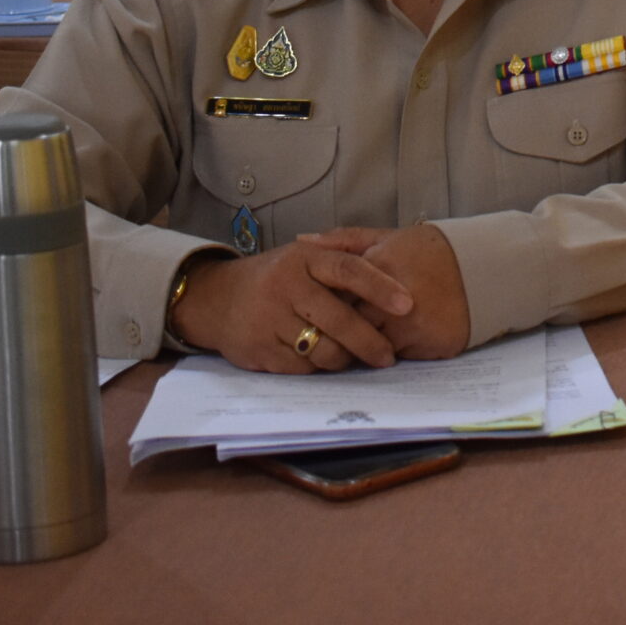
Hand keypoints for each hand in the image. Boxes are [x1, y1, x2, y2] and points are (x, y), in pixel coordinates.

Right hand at [170, 242, 412, 371]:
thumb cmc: (278, 277)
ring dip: (345, 358)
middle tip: (389, 355)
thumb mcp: (305, 256)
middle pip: (340, 319)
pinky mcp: (258, 349)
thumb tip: (391, 269)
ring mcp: (269, 319)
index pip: (349, 270)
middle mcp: (286, 286)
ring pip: (322, 349)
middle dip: (370, 341)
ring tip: (355, 358)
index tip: (408, 304)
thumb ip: (344, 258)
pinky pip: (301, 368)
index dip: (381, 287)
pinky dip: (316, 368)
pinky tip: (322, 360)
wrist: (217, 299)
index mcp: (305, 258)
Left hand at [294, 224, 471, 359]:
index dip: (326, 302)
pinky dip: (390, 353)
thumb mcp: (389, 237)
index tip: (317, 307)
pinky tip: (389, 344)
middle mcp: (395, 298)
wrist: (485, 269)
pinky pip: (398, 357)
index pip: (336, 293)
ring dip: (363, 346)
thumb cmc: (430, 252)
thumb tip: (301, 240)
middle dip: (339, 330)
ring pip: (371, 346)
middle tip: (329, 333)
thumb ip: (345, 240)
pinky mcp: (431, 345)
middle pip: (350, 325)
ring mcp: (414, 325)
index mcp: (381, 266)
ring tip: (357, 341)